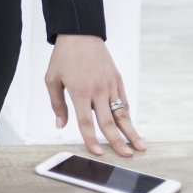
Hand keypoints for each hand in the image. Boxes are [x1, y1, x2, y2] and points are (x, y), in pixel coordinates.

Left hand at [45, 35, 145, 157]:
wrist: (80, 34)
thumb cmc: (63, 57)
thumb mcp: (52, 79)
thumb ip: (57, 104)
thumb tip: (61, 125)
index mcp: (79, 92)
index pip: (86, 122)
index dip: (91, 139)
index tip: (98, 153)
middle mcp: (97, 90)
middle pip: (109, 122)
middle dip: (118, 142)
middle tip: (127, 157)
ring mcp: (110, 85)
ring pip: (122, 113)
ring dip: (131, 131)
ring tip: (140, 147)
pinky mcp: (117, 79)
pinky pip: (124, 101)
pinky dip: (127, 115)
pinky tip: (131, 126)